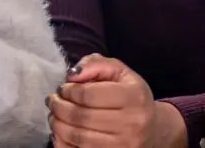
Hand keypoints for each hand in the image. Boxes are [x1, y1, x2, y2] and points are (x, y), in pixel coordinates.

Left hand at [47, 54, 185, 147]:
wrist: (152, 129)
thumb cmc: (130, 95)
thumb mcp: (119, 72)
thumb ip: (96, 64)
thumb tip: (72, 75)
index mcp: (134, 97)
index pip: (89, 95)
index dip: (68, 91)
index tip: (63, 88)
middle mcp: (132, 124)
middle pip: (81, 117)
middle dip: (59, 107)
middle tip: (52, 100)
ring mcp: (123, 146)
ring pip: (78, 137)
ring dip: (58, 125)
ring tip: (54, 115)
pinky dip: (64, 143)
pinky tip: (61, 132)